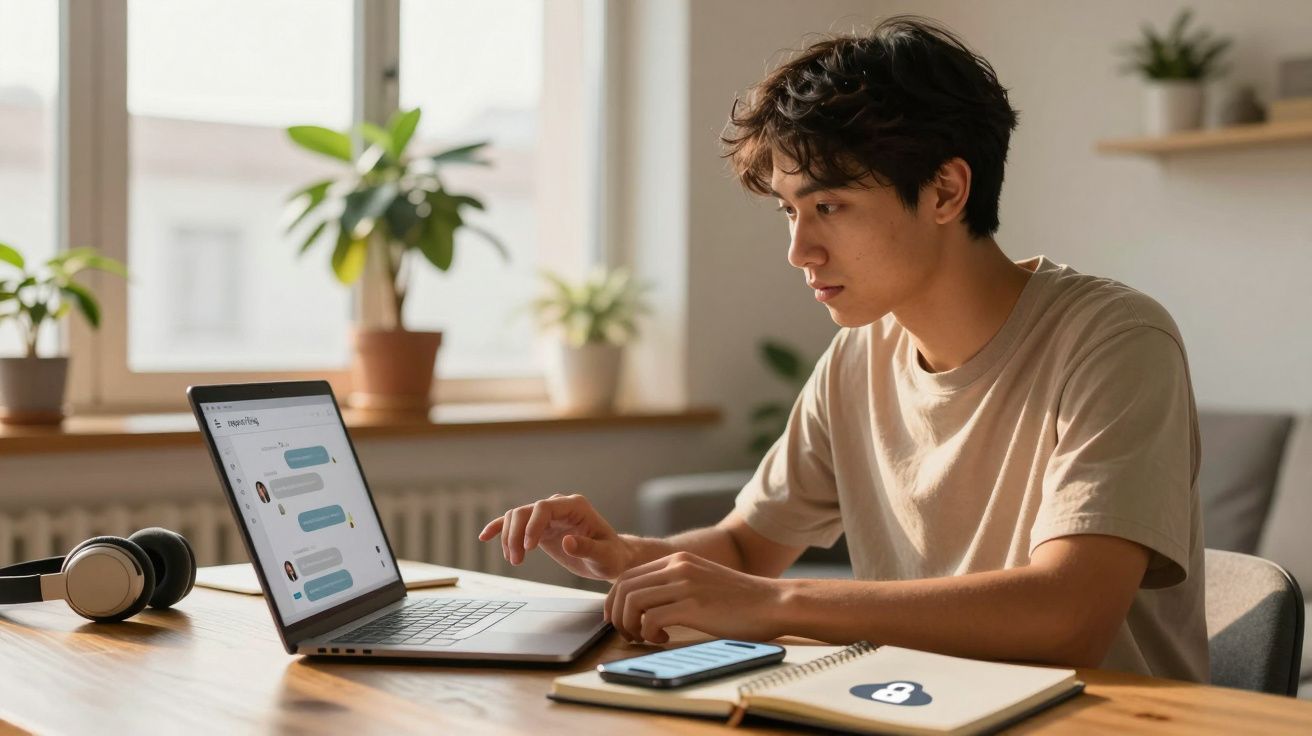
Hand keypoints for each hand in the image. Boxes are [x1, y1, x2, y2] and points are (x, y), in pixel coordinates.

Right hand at [478, 494, 631, 579]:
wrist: (611, 558)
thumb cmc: (611, 556)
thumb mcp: (604, 556)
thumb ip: (587, 548)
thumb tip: (567, 541)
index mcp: (575, 506)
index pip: (544, 507)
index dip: (532, 525)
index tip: (528, 548)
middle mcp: (559, 506)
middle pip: (526, 511)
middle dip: (516, 534)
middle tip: (516, 560)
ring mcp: (547, 516)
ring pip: (517, 517)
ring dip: (509, 537)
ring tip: (514, 560)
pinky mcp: (539, 527)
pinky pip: (515, 524)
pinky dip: (500, 528)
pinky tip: (484, 536)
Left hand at [605, 551, 786, 643]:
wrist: (773, 603)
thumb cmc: (740, 601)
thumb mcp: (701, 581)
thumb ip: (676, 584)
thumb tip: (645, 605)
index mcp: (678, 560)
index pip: (628, 576)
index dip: (615, 601)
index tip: (619, 620)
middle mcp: (678, 566)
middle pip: (624, 587)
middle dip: (616, 615)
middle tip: (627, 634)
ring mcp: (686, 584)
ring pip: (633, 602)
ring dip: (630, 625)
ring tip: (644, 638)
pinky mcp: (694, 605)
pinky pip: (651, 619)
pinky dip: (648, 633)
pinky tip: (664, 639)